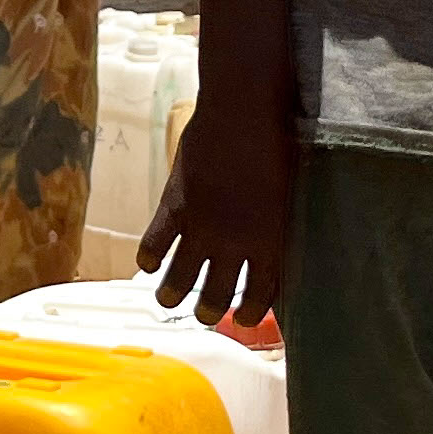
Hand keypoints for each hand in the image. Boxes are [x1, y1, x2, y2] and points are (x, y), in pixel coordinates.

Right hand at [141, 89, 292, 328]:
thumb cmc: (275, 144)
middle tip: (206, 313)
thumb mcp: (284, 193)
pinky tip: (148, 264)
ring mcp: (201, 227)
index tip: (243, 320)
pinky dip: (149, 258)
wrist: (243, 113)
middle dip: (210, 310)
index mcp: (268, 241)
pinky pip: (155, 245)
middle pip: (218, 294)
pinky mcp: (174, 208)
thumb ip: (271, 223)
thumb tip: (264, 241)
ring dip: (174, 295)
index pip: (260, 293)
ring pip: (181, 279)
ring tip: (170, 300)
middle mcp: (234, 243)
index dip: (250, 312)